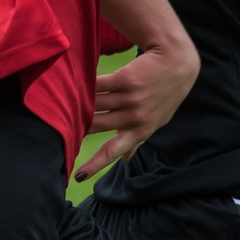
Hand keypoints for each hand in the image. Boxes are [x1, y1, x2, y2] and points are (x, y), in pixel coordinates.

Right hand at [74, 34, 198, 181]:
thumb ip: (137, 140)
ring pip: (94, 105)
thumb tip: (126, 161)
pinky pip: (98, 85)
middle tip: (61, 126)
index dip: (95, 165)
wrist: (178, 62)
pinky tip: (74, 84)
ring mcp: (130, 98)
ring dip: (78, 104)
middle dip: (79, 127)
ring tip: (62, 103)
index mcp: (140, 130)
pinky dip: (85, 85)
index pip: (113, 151)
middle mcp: (134, 117)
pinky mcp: (125, 79)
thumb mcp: (156, 120)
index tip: (78, 177)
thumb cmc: (165, 94)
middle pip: (96, 126)